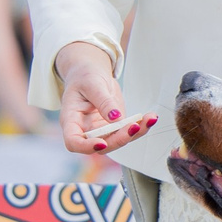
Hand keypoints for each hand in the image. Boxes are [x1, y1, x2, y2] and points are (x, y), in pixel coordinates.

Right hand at [54, 40, 155, 155]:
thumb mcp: (92, 83)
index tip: (102, 142)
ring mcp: (101, 131)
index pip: (73, 142)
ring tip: (149, 118)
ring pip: (118, 141)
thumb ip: (103, 101)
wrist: (91, 74)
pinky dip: (141, 126)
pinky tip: (150, 117)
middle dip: (119, 139)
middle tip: (134, 126)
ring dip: (135, 133)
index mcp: (71, 120)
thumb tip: (116, 117)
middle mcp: (85, 130)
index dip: (86, 147)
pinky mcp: (115, 127)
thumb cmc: (84, 77)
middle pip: (101, 145)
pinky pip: (128, 132)